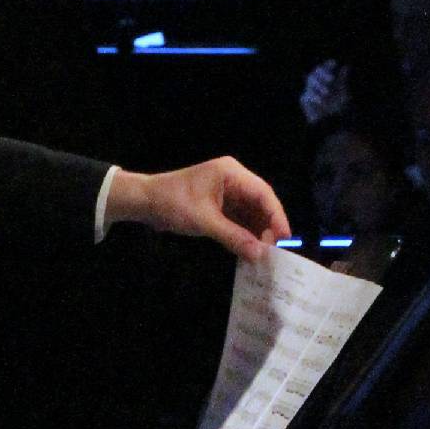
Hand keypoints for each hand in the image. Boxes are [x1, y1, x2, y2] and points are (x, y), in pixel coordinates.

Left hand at [105, 157, 290, 262]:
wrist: (144, 202)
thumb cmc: (172, 204)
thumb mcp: (204, 222)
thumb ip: (233, 237)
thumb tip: (259, 254)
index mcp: (231, 173)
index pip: (263, 193)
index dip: (276, 216)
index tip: (285, 238)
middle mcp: (233, 180)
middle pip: (260, 203)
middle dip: (267, 226)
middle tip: (273, 250)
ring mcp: (226, 192)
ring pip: (250, 212)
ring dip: (256, 232)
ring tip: (263, 253)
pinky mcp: (219, 205)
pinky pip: (238, 218)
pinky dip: (244, 233)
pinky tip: (249, 248)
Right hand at [299, 58, 351, 124]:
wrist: (331, 122)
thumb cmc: (337, 106)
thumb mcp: (342, 91)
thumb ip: (342, 80)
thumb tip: (346, 66)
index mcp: (324, 80)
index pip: (323, 69)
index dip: (327, 65)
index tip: (334, 63)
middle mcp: (316, 84)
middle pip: (314, 73)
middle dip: (323, 74)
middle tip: (331, 79)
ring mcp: (309, 91)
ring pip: (310, 82)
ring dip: (319, 86)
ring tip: (327, 93)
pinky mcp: (304, 100)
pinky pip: (308, 95)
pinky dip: (315, 97)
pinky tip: (321, 101)